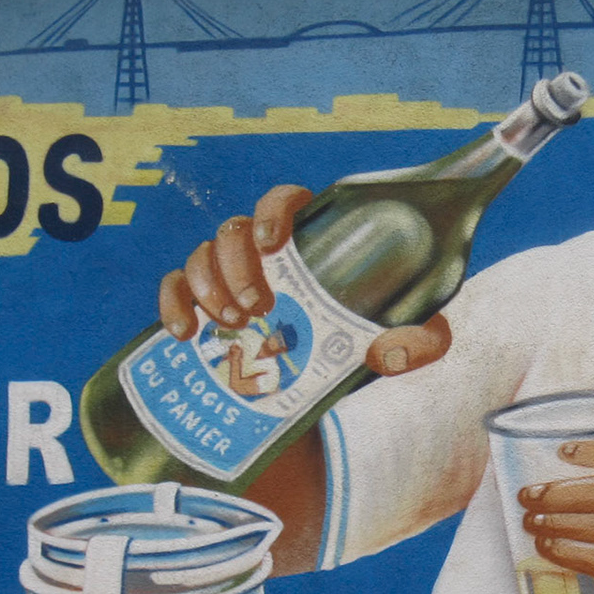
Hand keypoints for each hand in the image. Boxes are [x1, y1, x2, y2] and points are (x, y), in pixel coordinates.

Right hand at [157, 184, 452, 375]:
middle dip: (237, 265)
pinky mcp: (202, 305)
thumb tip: (390, 352)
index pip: (283, 201)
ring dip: (208, 284)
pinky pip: (172, 287)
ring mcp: (228, 277)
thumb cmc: (359, 347)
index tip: (272, 242)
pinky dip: (172, 303)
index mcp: (308, 242)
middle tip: (257, 307)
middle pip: (233, 230)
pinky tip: (184, 333)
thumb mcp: (402, 342)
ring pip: (200, 255)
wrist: (313, 392)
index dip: (272, 210)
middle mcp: (263, 254)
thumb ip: (420, 342)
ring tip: (233, 324)